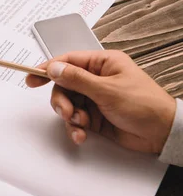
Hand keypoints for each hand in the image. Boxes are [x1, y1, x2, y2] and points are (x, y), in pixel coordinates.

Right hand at [26, 50, 175, 153]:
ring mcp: (95, 98)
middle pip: (63, 85)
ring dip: (69, 116)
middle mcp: (97, 79)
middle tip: (66, 112)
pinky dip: (75, 128)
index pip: (68, 61)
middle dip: (61, 100)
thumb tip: (54, 68)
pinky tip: (81, 134)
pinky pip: (75, 120)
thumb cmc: (145, 105)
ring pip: (67, 104)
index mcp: (102, 64)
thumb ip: (77, 79)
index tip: (32, 78)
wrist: (162, 133)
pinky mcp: (95, 117)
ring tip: (79, 124)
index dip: (48, 69)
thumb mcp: (107, 90)